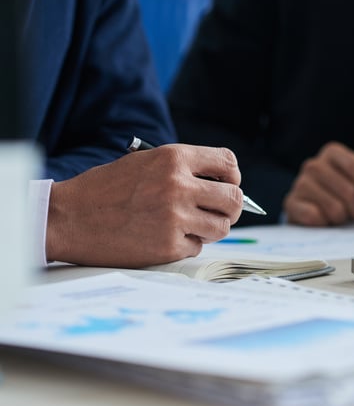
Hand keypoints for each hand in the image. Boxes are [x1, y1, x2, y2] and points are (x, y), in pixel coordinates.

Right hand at [46, 144, 243, 267]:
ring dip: (212, 228)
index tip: (226, 185)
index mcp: (174, 158)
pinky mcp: (168, 245)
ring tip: (193, 225)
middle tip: (218, 211)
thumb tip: (222, 184)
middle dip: (230, 207)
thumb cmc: (105, 188)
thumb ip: (183, 169)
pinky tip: (166, 237)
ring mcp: (175, 217)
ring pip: (222, 227)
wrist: (68, 217)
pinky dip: (187, 244)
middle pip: (234, 199)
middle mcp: (179, 185)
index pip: (228, 162)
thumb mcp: (145, 162)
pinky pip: (197, 247)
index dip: (233, 176)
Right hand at [283, 142, 353, 225]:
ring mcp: (299, 183)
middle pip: (348, 190)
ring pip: (334, 207)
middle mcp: (313, 164)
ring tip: (341, 216)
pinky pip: (315, 217)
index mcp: (333, 152)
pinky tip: (324, 219)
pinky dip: (325, 223)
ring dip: (343, 217)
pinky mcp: (291, 203)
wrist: (320, 212)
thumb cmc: (348, 195)